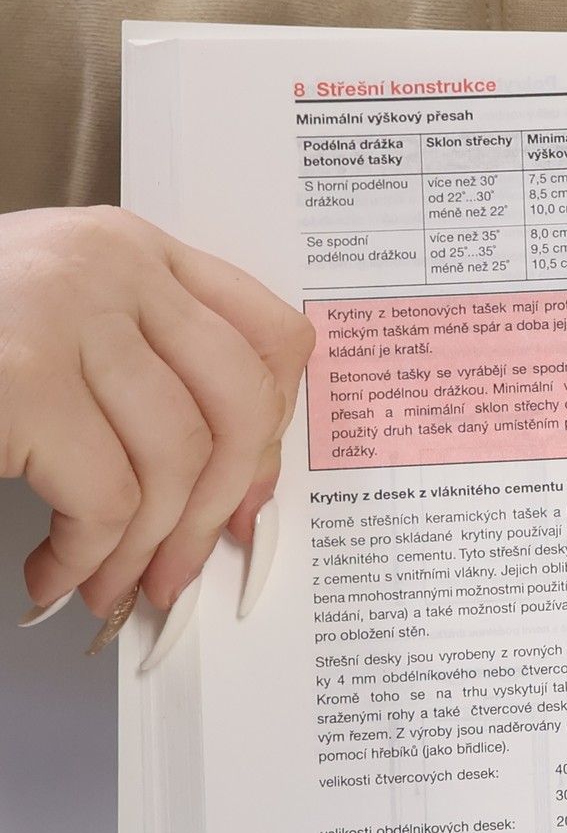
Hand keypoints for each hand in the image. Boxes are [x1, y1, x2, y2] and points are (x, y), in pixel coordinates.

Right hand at [0, 207, 312, 628]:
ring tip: (105, 584)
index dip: (274, 435)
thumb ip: (145, 372)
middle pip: (239, 406)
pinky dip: (86, 558)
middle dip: (219, 509)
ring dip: (144, 550)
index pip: (267, 334)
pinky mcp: (19, 380)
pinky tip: (52, 574)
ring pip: (176, 463)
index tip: (251, 499)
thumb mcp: (57, 326)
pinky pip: (105, 499)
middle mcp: (107, 265)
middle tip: (180, 569)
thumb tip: (238, 488)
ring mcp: (62, 314)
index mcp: (129, 248)